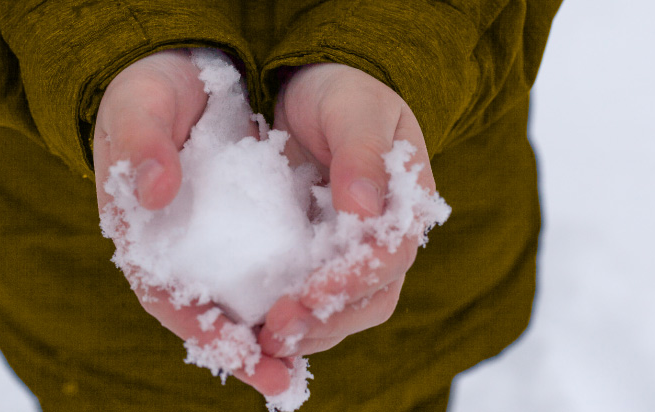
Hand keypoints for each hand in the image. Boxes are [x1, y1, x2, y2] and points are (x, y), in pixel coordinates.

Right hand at [93, 49, 289, 395]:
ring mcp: (219, 246)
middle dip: (246, 351)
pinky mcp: (257, 230)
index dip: (198, 328)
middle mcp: (180, 252)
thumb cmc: (152, 88)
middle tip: (279, 377)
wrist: (186, 72)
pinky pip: (281, 272)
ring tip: (307, 362)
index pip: (164, 296)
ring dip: (279, 334)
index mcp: (140, 232)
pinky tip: (332, 307)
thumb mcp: (140, 102)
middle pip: (211, 317)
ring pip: (249, 304)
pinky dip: (304, 294)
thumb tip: (155, 192)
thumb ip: (141, 140)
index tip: (234, 349)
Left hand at [259, 63, 436, 356]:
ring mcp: (353, 255)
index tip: (309, 294)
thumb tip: (363, 208)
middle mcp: (385, 238)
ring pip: (342, 311)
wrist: (315, 88)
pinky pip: (309, 302)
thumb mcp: (352, 110)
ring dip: (306, 333)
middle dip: (327, 320)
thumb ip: (360, 153)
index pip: (390, 255)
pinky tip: (249, 331)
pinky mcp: (318, 262)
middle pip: (371, 297)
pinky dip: (286, 321)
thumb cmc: (341, 91)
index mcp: (405, 203)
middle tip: (276, 332)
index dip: (353, 280)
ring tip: (260, 344)